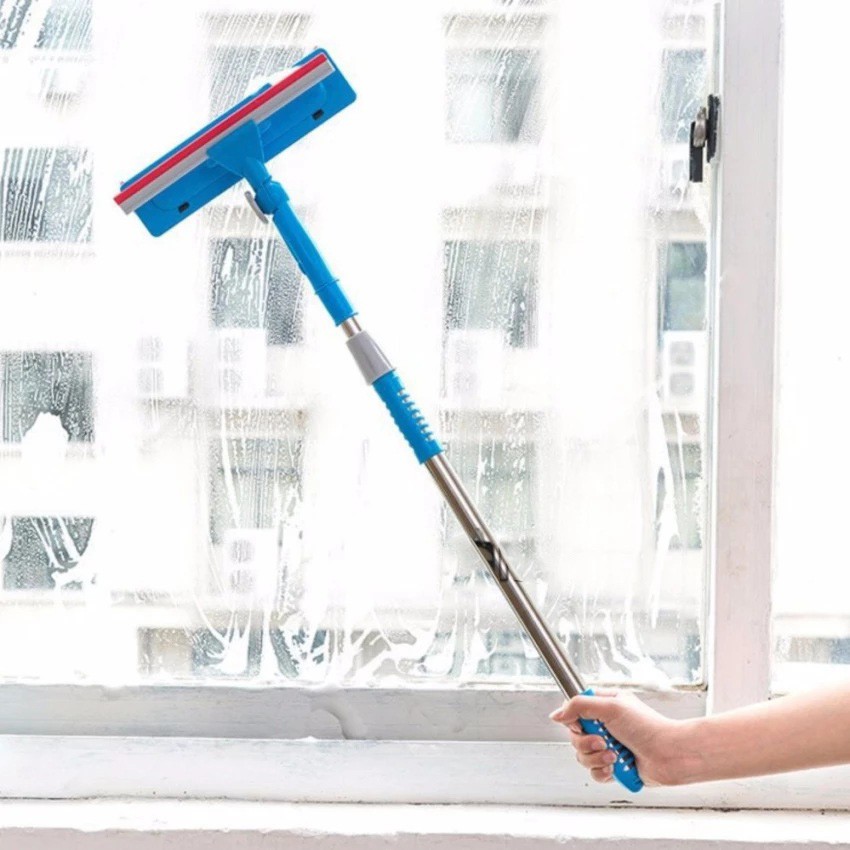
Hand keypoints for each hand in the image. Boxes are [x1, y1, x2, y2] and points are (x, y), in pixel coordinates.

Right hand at [549, 689, 698, 786]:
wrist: (669, 755)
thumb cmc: (648, 727)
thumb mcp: (610, 707)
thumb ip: (579, 706)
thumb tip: (556, 714)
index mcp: (604, 706)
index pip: (574, 711)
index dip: (573, 721)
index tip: (582, 725)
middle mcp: (604, 726)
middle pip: (575, 737)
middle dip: (587, 743)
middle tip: (604, 742)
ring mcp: (609, 747)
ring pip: (583, 756)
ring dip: (597, 758)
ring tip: (615, 755)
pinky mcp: (614, 767)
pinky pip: (594, 773)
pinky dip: (604, 772)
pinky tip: (617, 767)